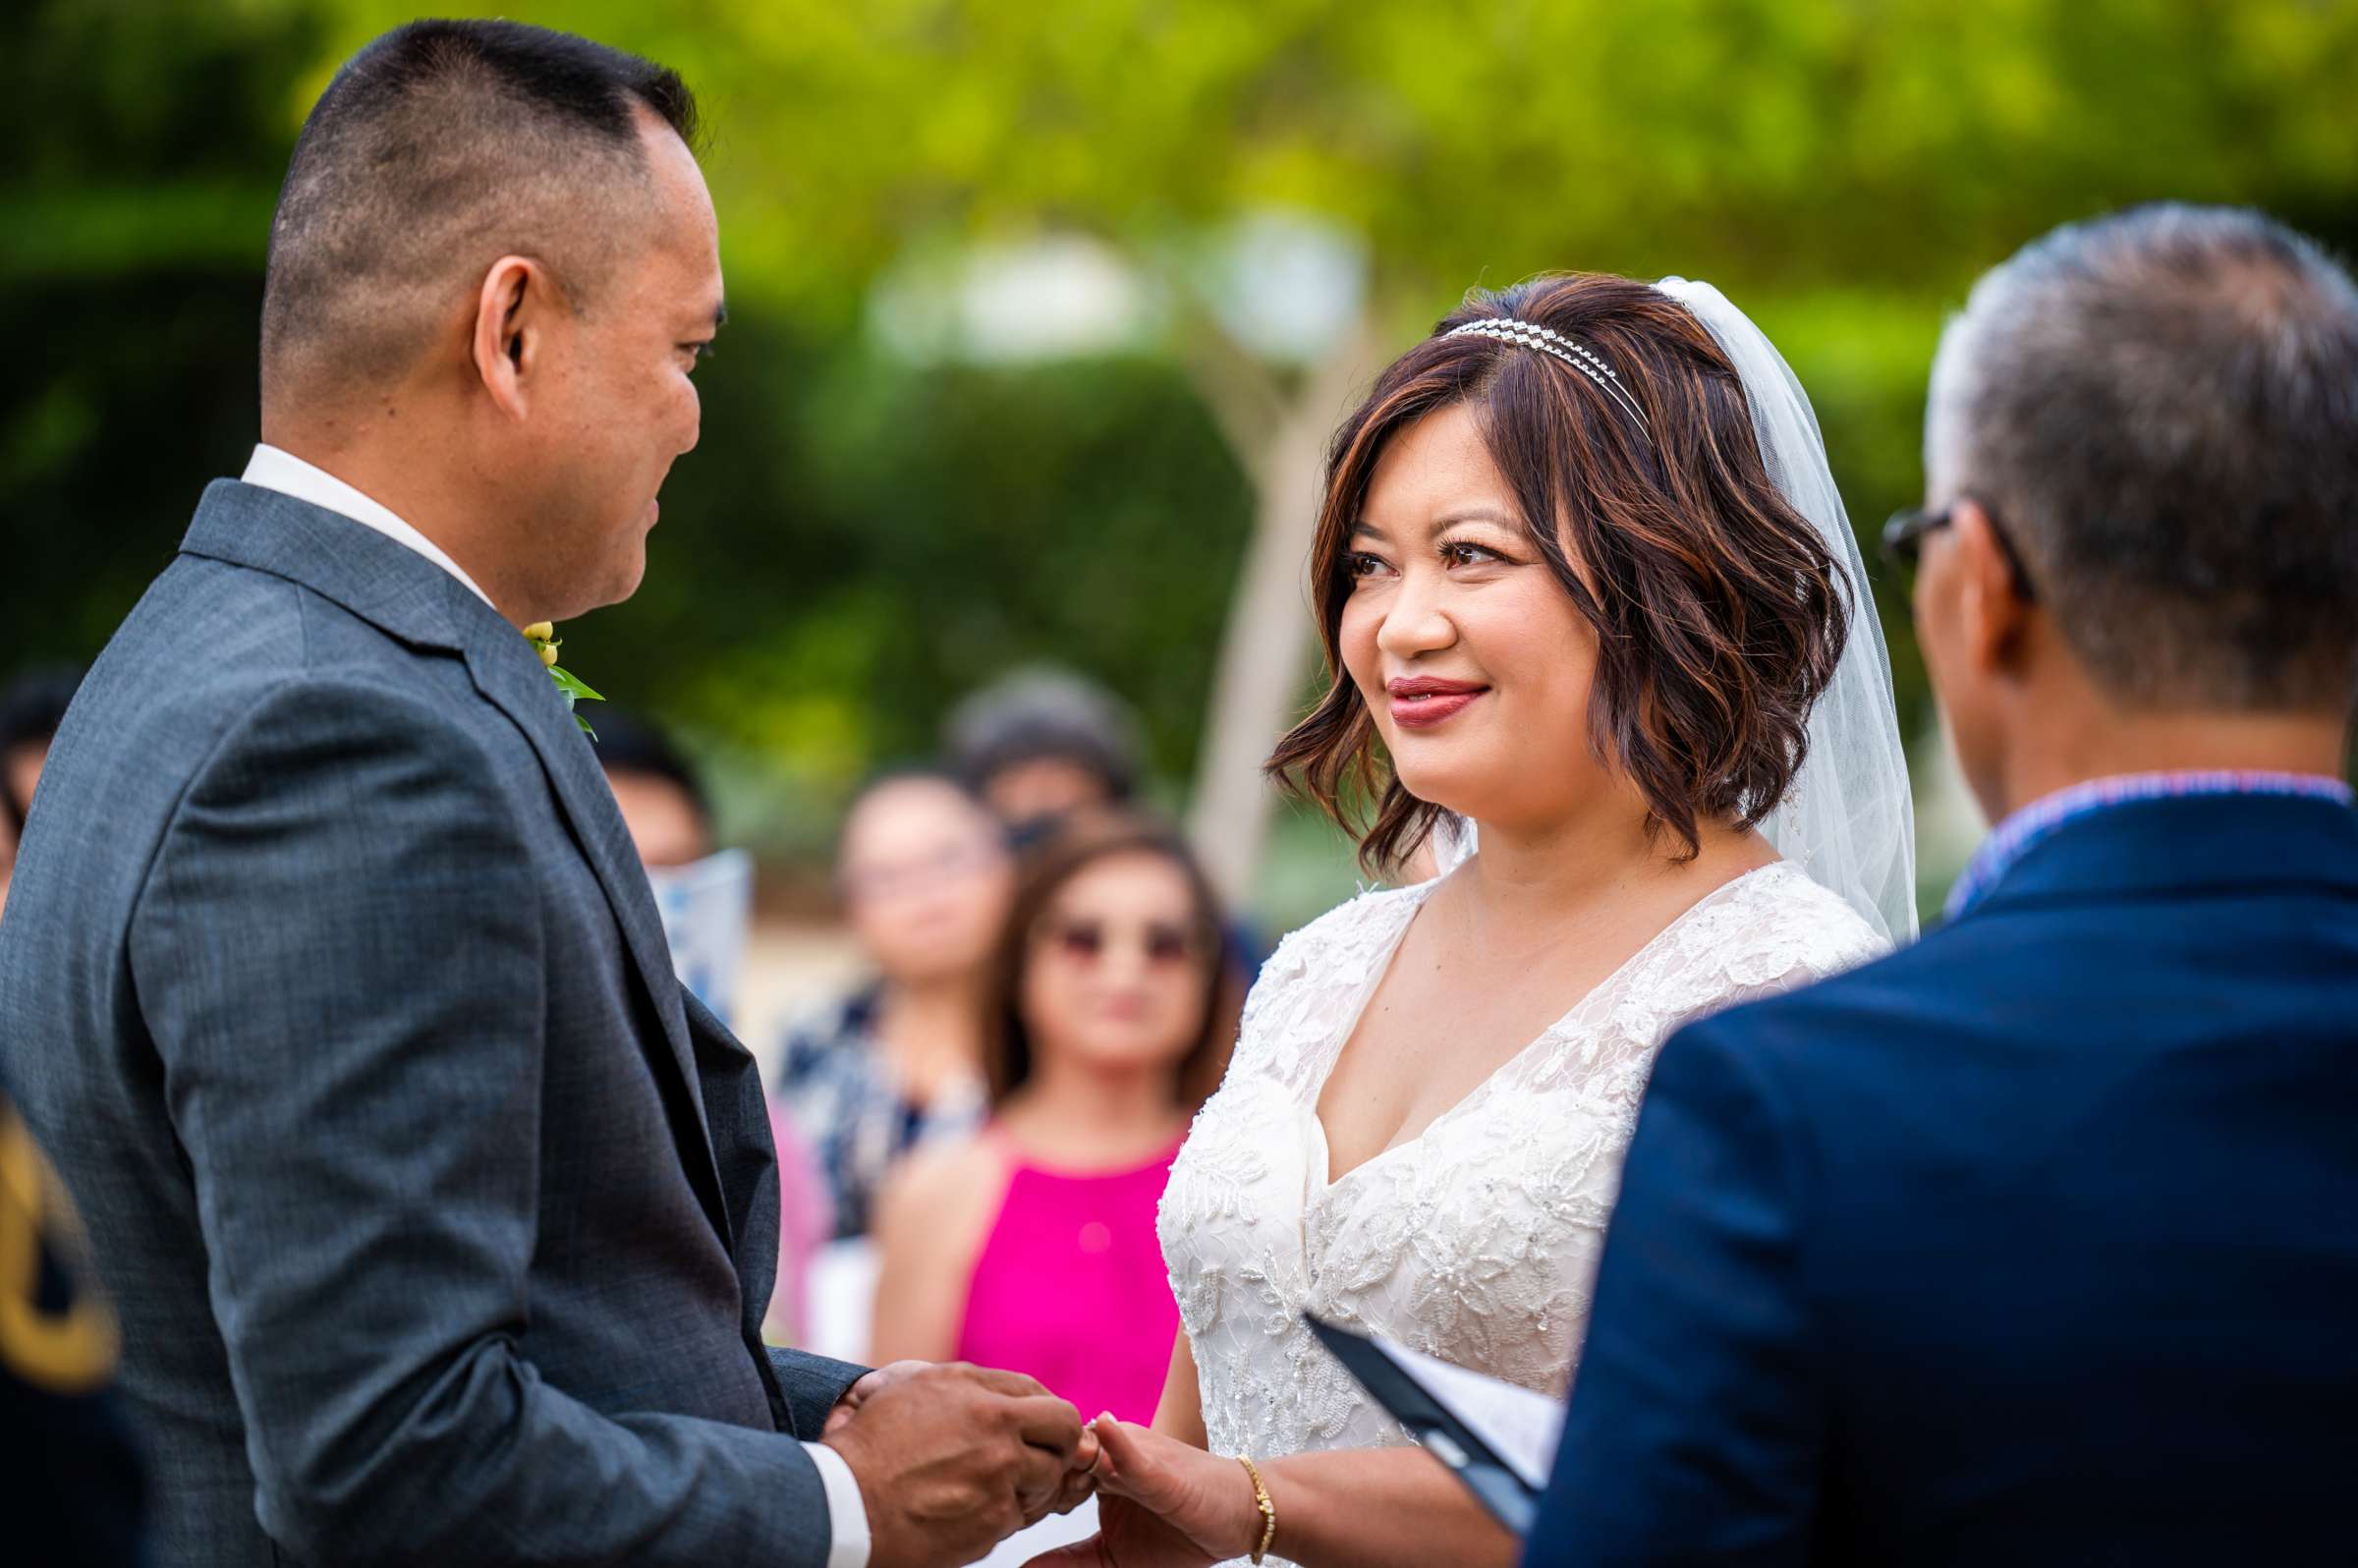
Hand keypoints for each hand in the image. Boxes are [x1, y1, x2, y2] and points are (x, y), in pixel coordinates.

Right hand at [822, 1362, 1095, 1567]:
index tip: (1042, 1429)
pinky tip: (975, 1514)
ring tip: (998, 1492)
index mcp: (973, 1388)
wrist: (844, 1503)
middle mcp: (995, 1424)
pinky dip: (1004, 1517)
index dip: (1045, 1414)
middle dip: (1059, 1445)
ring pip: (1048, 1478)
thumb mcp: (911, 1390)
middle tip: (1044, 1459)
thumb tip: (997, 1394)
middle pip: (1063, 1429)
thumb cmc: (868, 1447)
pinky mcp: (994, 1519)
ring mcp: (999, 1473)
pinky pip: (1021, 1516)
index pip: (1039, 1392)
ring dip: (1033, 1486)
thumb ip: (963, 1387)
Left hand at [1023, 1417, 1260, 1567]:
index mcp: (1097, 1468)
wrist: (1242, 1517)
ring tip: (1041, 1491)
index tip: (1005, 1510)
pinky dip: (1116, 1447)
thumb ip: (1071, 1561)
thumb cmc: (1181, 1534)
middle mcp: (1111, 1451)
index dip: (1023, 1488)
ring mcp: (1135, 1454)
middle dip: (1033, 1478)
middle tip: (1014, 1504)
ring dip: (1062, 1463)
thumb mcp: (1115, 1557)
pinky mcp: (1162, 1469)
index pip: (1044, 1468)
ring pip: (1085, 1450)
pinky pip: (1133, 1455)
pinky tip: (1102, 1434)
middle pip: (1054, 1454)